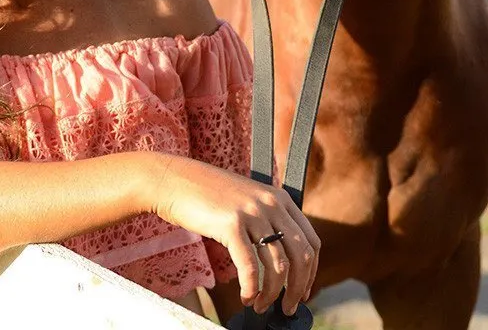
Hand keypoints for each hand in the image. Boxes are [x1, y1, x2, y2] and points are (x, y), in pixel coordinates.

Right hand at [149, 154, 319, 315]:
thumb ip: (268, 221)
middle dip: (297, 289)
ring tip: (260, 305)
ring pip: (278, 266)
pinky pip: (250, 267)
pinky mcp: (231, 224)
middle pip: (301, 256)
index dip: (311, 273)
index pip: (312, 241)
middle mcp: (271, 204)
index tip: (303, 292)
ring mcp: (252, 213)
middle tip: (287, 308)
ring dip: (273, 294)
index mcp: (280, 198)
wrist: (176, 179)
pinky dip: (251, 289)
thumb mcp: (248, 200)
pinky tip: (246, 297)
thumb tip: (283, 262)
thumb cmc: (209, 195)